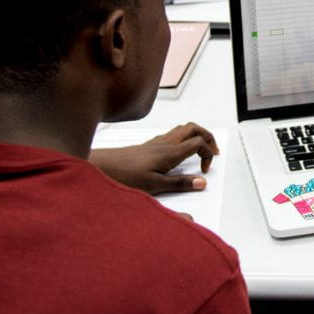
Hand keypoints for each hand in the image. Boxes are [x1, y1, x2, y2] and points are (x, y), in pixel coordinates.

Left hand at [87, 122, 219, 194]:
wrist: (100, 167)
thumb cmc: (123, 176)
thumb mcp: (154, 185)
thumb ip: (179, 184)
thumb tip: (201, 182)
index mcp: (170, 152)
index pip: (199, 142)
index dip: (208, 154)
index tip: (204, 171)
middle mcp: (165, 143)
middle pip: (194, 128)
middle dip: (208, 137)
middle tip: (213, 153)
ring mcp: (156, 142)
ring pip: (183, 129)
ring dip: (196, 136)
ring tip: (200, 151)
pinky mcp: (149, 145)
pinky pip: (172, 134)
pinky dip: (182, 139)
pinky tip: (178, 154)